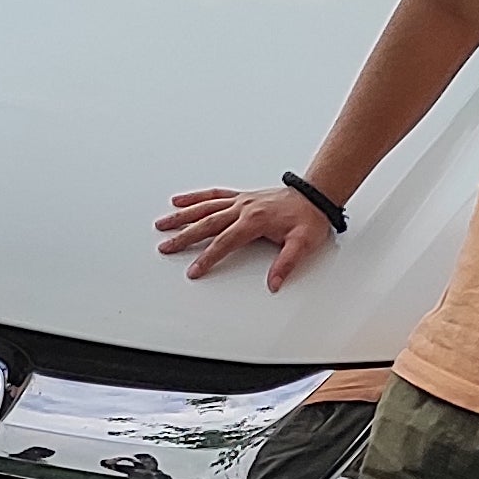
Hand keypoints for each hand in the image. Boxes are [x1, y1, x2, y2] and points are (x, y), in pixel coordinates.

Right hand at [154, 181, 339, 289]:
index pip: (225, 242)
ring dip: (182, 216)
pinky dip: (196, 197)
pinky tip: (180, 201)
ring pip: (205, 208)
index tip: (194, 270)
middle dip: (184, 237)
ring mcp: (240, 201)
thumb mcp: (303, 244)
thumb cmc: (309, 218)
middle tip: (166, 247)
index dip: (208, 257)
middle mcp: (243, 208)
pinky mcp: (241, 197)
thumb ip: (286, 264)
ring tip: (163, 224)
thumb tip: (274, 283)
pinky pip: (214, 195)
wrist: (315, 196)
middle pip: (207, 224)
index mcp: (255, 220)